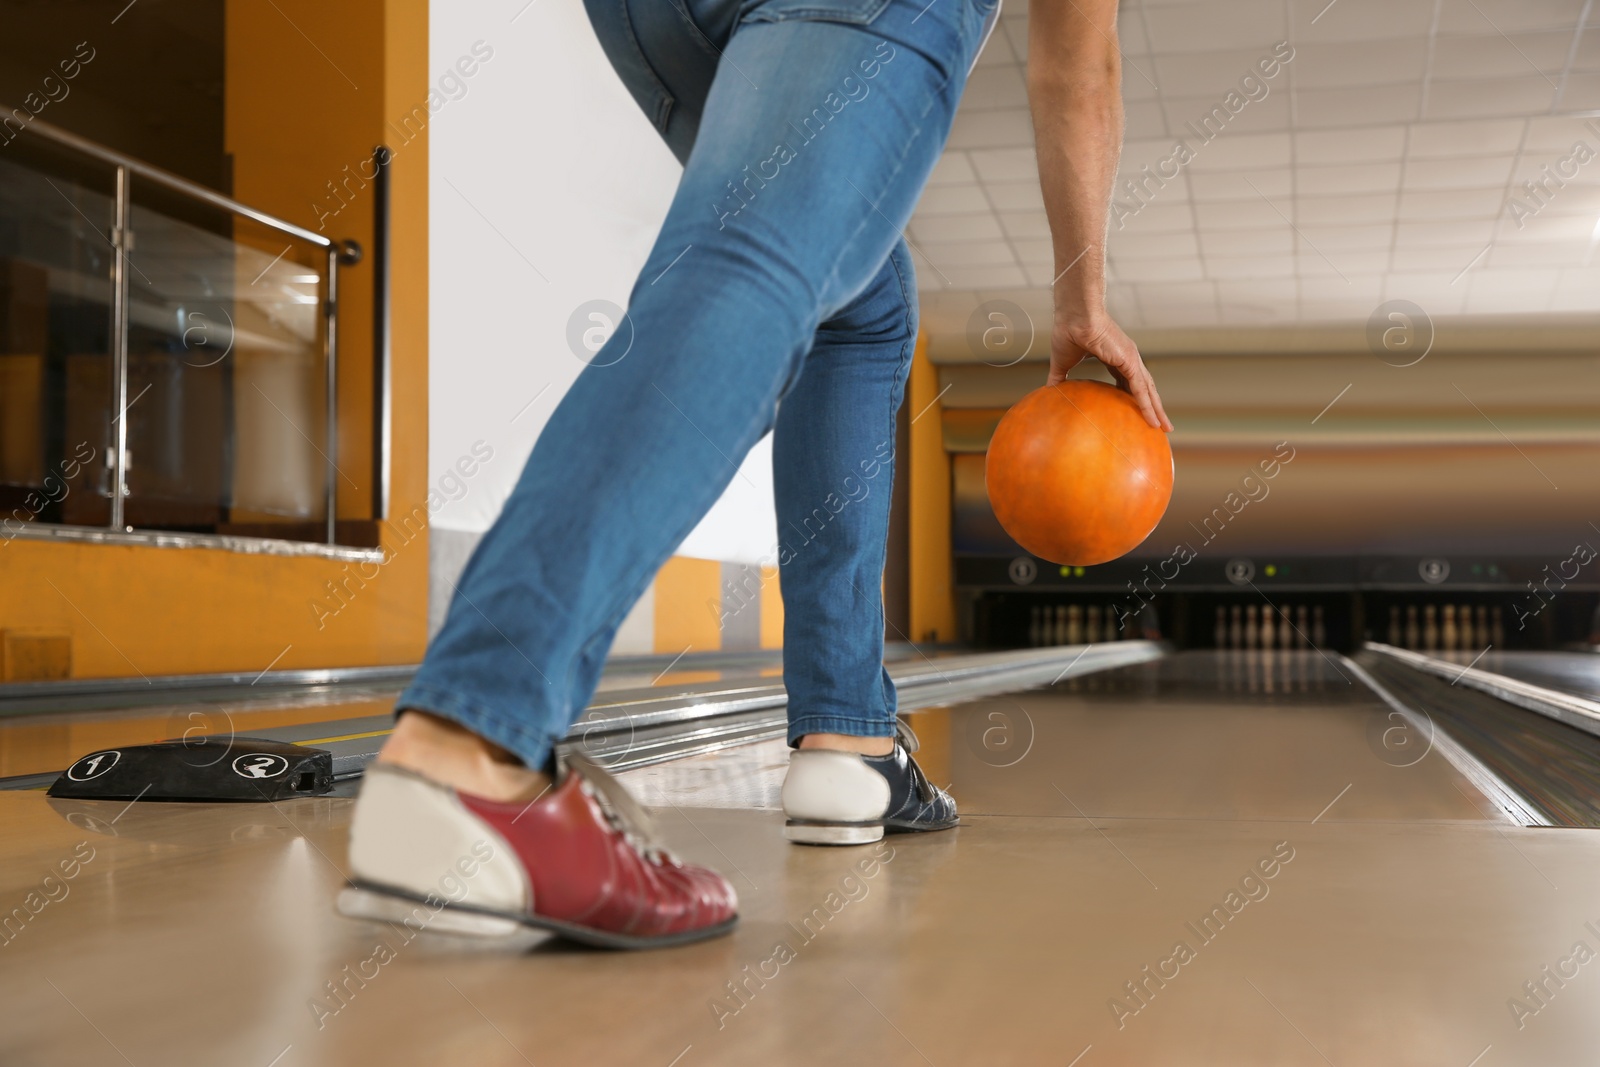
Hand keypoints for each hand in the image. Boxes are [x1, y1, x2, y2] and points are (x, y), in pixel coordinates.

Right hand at [1046, 312, 1172, 431]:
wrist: (1073, 317)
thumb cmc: (1067, 332)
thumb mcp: (1062, 362)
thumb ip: (1059, 379)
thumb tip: (1050, 393)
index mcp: (1115, 357)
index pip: (1128, 382)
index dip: (1134, 397)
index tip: (1136, 412)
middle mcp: (1128, 359)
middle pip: (1144, 388)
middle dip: (1153, 407)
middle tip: (1160, 425)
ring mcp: (1131, 360)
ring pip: (1148, 391)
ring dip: (1157, 410)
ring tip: (1164, 428)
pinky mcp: (1130, 362)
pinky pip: (1141, 389)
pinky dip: (1148, 405)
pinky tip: (1153, 420)